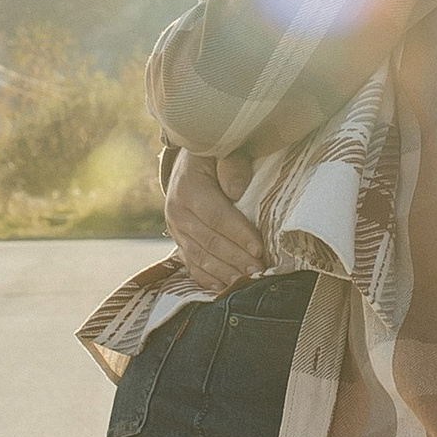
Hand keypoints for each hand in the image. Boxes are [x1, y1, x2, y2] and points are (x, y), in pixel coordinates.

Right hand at [165, 145, 266, 292]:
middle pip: (209, 241)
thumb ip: (232, 164)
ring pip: (200, 258)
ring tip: (247, 281)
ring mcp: (176, 230)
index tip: (259, 247)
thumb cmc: (215, 155)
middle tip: (259, 270)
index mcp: (187, 188)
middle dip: (236, 258)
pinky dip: (208, 279)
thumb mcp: (223, 149)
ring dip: (225, 272)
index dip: (238, 233)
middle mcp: (177, 212)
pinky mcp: (179, 242)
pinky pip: (191, 266)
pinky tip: (224, 288)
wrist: (188, 162)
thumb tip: (237, 190)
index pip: (215, 216)